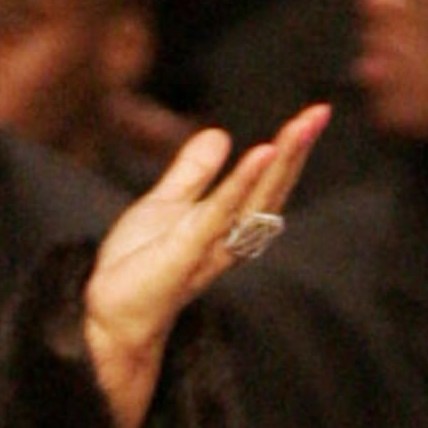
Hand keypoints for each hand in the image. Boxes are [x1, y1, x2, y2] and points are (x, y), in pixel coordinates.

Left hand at [81, 103, 330, 427]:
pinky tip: (261, 152)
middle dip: (296, 152)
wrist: (107, 314)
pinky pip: (219, 213)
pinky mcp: (185, 253)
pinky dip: (241, 182)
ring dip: (281, 162)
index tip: (314, 115)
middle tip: (320, 112)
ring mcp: (209, 248)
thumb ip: (192, 173)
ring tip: (301, 127)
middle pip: (271, 191)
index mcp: (225, 227)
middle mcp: (227, 240)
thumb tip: (220, 133)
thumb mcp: (166, 205)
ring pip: (255, 201)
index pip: (266, 185)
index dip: (290, 152)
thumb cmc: (135, 269)